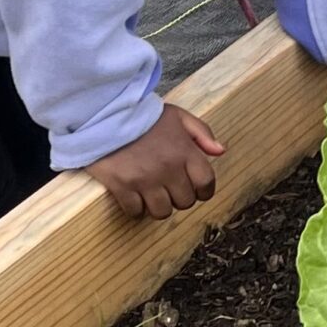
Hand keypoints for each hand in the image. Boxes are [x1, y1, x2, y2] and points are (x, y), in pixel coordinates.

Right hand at [90, 101, 224, 220]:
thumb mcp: (178, 116)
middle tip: (170, 188)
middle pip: (185, 202)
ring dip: (159, 206)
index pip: (206, 183)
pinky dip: (136, 208)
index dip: (204, 191)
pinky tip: (134, 196)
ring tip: (152, 195)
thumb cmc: (144, 115)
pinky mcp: (122, 187)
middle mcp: (168, 169)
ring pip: (162, 212)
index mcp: (184, 151)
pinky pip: (135, 212)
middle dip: (180, 197)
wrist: (106, 113)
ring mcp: (145, 180)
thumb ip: (202, 133)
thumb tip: (220, 152)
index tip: (196, 189)